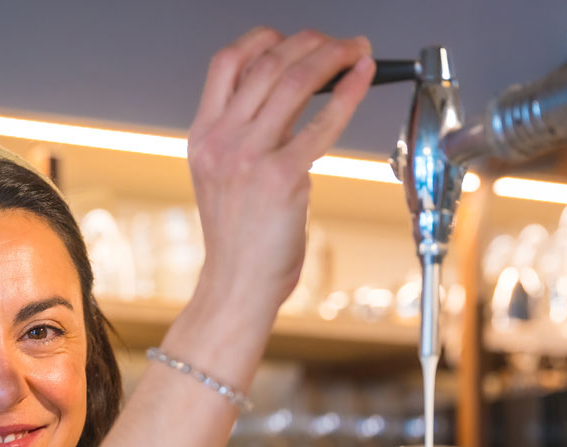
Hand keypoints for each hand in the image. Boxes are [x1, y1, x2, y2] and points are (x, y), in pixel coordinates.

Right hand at [187, 28, 373, 313]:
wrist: (237, 285)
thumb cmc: (239, 240)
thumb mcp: (223, 178)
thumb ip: (243, 138)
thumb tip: (289, 101)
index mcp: (203, 137)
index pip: (226, 63)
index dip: (263, 39)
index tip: (293, 40)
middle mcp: (221, 140)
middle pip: (267, 63)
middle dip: (311, 42)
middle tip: (339, 42)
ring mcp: (248, 157)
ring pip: (295, 82)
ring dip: (333, 56)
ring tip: (357, 51)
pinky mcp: (281, 177)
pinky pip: (323, 121)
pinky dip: (349, 91)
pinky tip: (363, 77)